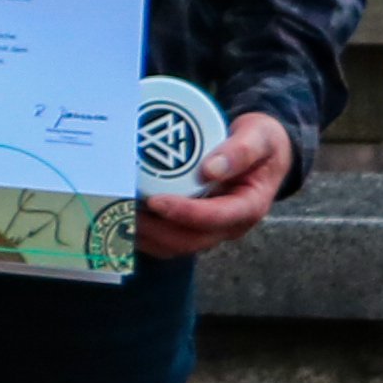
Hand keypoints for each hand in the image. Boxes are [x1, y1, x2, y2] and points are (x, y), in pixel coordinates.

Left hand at [138, 107, 298, 261]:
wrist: (264, 150)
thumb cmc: (262, 142)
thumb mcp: (260, 137)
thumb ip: (240, 151)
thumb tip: (210, 169)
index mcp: (250, 206)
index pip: (215, 218)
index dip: (184, 213)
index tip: (156, 201)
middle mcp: (230, 225)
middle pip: (190, 240)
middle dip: (156, 230)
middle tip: (125, 209)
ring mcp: (211, 228)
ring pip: (175, 245)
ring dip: (146, 236)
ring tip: (118, 213)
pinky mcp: (195, 225)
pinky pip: (168, 238)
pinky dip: (146, 233)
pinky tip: (123, 215)